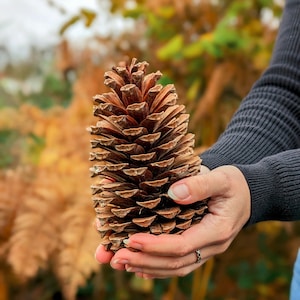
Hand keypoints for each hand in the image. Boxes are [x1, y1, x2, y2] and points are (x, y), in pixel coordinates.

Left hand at [95, 165, 250, 278]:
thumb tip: (174, 193)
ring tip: (119, 262)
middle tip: (115, 257)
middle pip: (174, 262)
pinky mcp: (199, 246)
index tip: (130, 239)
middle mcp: (211, 246)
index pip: (182, 245)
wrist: (247, 194)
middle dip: (143, 261)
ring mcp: (205, 249)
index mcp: (217, 230)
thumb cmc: (234, 184)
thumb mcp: (222, 178)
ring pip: (174, 267)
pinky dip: (157, 267)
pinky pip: (178, 262)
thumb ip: (200, 184)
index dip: (154, 246)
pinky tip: (139, 266)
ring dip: (146, 266)